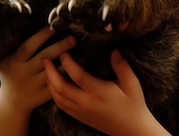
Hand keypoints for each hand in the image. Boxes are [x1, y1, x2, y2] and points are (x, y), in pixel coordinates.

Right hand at [0, 27, 75, 135]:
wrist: (12, 102)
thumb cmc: (10, 72)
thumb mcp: (6, 58)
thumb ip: (15, 45)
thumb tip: (30, 22)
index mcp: (14, 62)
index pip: (28, 47)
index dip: (40, 37)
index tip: (53, 27)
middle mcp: (23, 74)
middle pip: (44, 58)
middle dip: (59, 47)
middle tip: (73, 38)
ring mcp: (34, 86)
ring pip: (53, 73)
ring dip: (68, 63)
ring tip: (81, 52)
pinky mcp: (43, 96)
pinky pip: (58, 86)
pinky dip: (69, 76)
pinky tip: (80, 68)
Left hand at [43, 50, 170, 135]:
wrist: (132, 130)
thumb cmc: (133, 105)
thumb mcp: (132, 84)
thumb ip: (122, 67)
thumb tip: (114, 50)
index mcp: (98, 93)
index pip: (77, 76)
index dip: (67, 63)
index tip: (64, 53)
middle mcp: (86, 103)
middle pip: (60, 87)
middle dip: (50, 72)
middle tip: (45, 59)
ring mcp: (81, 111)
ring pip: (57, 97)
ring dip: (49, 83)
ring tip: (47, 70)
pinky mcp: (79, 117)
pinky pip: (61, 105)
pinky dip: (54, 94)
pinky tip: (53, 85)